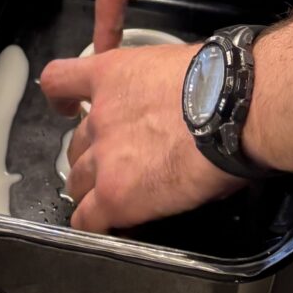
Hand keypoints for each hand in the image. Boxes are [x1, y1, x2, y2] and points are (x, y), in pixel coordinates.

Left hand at [39, 42, 241, 233]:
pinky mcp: (115, 196)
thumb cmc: (217, 81)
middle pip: (75, 144)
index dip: (61, 99)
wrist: (232, 107)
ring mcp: (104, 157)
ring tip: (114, 200)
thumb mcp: (172, 64)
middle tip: (115, 165)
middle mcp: (100, 115)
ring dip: (92, 192)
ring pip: (77, 183)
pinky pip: (88, 220)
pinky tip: (111, 227)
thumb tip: (169, 100)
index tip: (68, 109)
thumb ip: (153, 84)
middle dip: (90, 155)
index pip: (60, 81)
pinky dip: (95, 226)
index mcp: (112, 75)